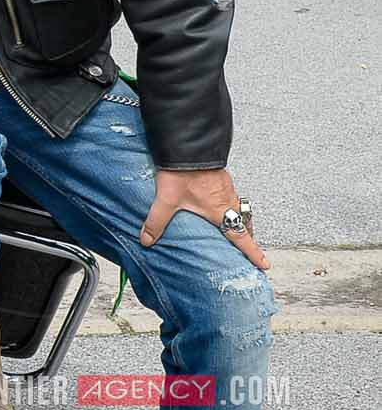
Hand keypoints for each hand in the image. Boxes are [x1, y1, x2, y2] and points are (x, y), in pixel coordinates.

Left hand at [140, 169, 268, 272]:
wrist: (189, 146)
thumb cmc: (183, 172)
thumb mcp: (167, 200)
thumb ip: (156, 222)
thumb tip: (147, 240)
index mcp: (220, 210)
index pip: (241, 236)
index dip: (252, 251)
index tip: (263, 263)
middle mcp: (228, 200)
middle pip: (245, 223)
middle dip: (248, 236)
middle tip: (249, 247)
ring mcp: (227, 187)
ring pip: (240, 208)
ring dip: (241, 220)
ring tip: (234, 227)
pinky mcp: (222, 178)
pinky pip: (232, 196)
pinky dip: (231, 205)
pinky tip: (218, 204)